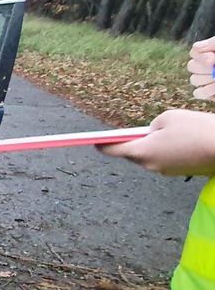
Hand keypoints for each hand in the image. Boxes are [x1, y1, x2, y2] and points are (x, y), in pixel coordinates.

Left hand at [99, 109, 214, 175]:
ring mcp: (165, 171)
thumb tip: (150, 133)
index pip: (114, 150)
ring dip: (150, 147)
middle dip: (130, 144)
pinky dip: (164, 151)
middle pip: (132, 154)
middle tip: (131, 132)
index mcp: (142, 151)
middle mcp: (150, 165)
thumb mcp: (168, 117)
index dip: (102, 144)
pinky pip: (164, 160)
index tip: (94, 141)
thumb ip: (152, 126)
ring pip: (149, 157)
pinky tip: (175, 141)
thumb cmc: (196, 129)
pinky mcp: (178, 172)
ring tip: (160, 133)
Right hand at [188, 36, 214, 99]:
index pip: (194, 54)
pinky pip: (198, 93)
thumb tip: (195, 47)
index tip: (213, 58)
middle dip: (204, 68)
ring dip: (206, 79)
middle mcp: (205, 67)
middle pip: (191, 67)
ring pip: (194, 80)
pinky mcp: (209, 94)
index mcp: (208, 54)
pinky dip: (206, 91)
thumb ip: (211, 43)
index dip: (201, 56)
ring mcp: (206, 81)